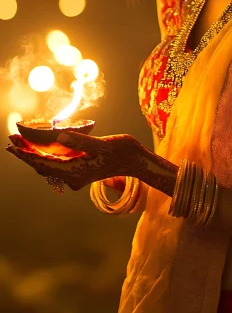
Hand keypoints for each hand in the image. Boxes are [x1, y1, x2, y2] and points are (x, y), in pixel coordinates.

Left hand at [5, 131, 177, 194]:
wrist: (137, 161)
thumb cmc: (123, 151)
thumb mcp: (103, 144)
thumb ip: (81, 141)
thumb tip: (58, 136)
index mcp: (76, 171)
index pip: (43, 164)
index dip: (25, 154)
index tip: (11, 145)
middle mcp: (73, 176)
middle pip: (43, 165)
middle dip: (27, 153)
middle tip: (12, 139)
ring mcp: (77, 173)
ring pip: (50, 165)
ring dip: (36, 153)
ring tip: (23, 141)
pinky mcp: (82, 168)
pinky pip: (59, 163)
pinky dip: (49, 154)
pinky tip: (45, 145)